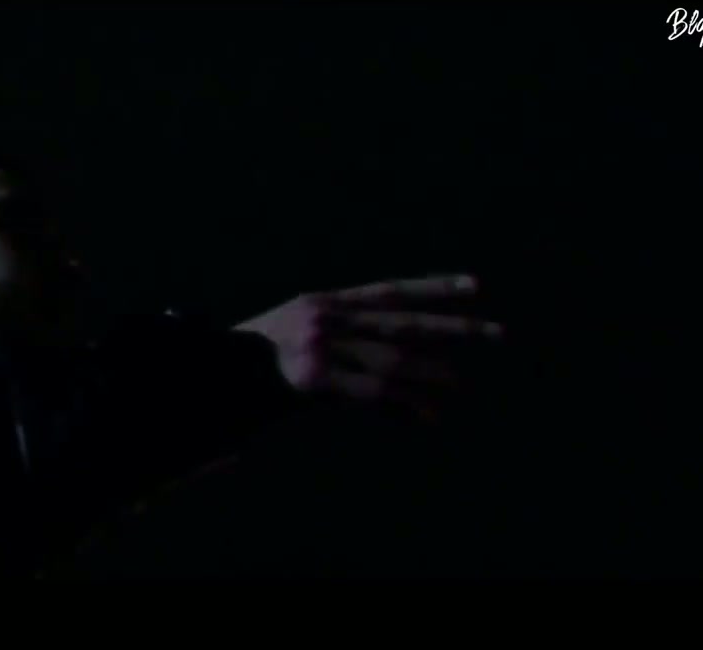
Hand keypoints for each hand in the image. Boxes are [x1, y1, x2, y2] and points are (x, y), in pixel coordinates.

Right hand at [234, 274, 501, 419]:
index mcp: (324, 301)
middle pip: (403, 322)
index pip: (390, 290)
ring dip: (430, 375)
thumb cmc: (248, 360)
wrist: (204, 374)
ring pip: (391, 359)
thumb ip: (336, 338)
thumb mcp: (292, 333)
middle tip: (499, 334)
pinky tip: (428, 417)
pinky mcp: (312, 380)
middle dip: (454, 327)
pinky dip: (402, 407)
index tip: (476, 286)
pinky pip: (369, 394)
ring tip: (460, 385)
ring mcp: (319, 347)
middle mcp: (326, 317)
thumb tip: (382, 355)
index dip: (434, 288)